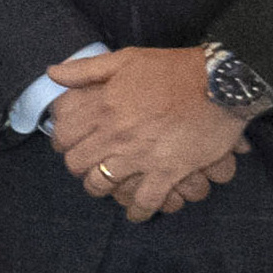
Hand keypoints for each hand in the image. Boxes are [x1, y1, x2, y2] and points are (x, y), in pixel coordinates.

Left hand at [40, 46, 246, 225]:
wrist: (219, 83)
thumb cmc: (173, 69)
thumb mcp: (124, 59)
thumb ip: (85, 69)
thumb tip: (53, 73)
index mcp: (102, 107)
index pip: (63, 136)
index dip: (62, 142)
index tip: (70, 144)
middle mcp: (114, 134)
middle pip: (77, 164)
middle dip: (79, 167)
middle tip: (89, 166)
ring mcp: (139, 155)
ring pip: (102, 185)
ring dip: (102, 189)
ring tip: (109, 187)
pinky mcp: (167, 171)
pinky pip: (145, 201)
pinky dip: (138, 211)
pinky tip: (137, 213)